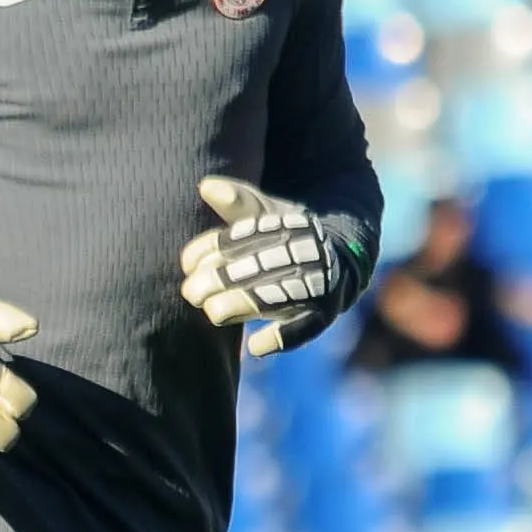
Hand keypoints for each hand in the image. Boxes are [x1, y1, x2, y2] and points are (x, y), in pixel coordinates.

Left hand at [179, 177, 350, 357]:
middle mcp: (303, 254)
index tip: (187, 262)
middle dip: (220, 279)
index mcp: (287, 226)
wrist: (343, 257)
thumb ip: (238, 204)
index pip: (245, 234)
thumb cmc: (290, 238)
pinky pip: (304, 328)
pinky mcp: (324, 312)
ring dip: (242, 304)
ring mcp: (315, 284)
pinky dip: (282, 338)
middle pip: (256, 266)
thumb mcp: (268, 215)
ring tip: (214, 312)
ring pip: (275, 296)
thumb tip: (205, 185)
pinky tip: (255, 347)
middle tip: (191, 292)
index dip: (212, 248)